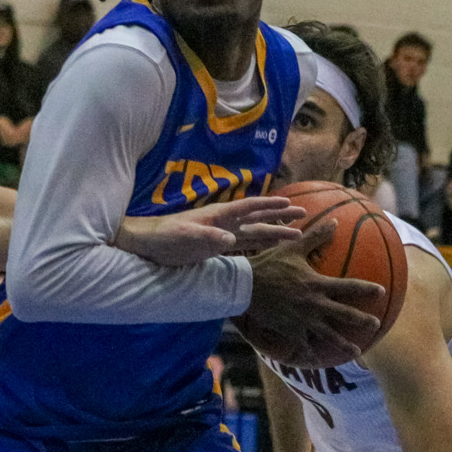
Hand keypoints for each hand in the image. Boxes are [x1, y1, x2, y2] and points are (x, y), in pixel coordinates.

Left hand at [115, 197, 303, 266]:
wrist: (147, 245)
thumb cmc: (163, 238)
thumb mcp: (184, 237)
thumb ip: (206, 237)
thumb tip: (230, 239)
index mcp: (217, 216)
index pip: (248, 208)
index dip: (268, 206)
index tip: (289, 204)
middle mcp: (222, 222)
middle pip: (256, 218)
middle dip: (280, 216)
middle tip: (304, 214)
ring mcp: (219, 233)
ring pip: (253, 231)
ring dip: (273, 231)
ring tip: (295, 232)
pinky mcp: (214, 246)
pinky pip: (243, 244)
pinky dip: (259, 244)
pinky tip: (269, 247)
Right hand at [237, 219, 387, 367]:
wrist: (245, 286)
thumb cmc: (269, 264)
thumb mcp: (292, 248)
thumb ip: (315, 236)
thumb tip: (333, 221)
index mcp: (317, 284)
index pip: (349, 286)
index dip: (367, 289)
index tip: (382, 291)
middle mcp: (314, 304)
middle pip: (344, 315)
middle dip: (362, 320)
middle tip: (375, 324)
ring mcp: (303, 320)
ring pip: (328, 335)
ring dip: (344, 343)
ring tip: (357, 351)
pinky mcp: (290, 329)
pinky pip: (303, 344)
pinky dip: (310, 353)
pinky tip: (317, 360)